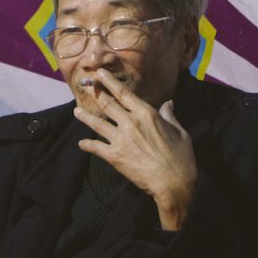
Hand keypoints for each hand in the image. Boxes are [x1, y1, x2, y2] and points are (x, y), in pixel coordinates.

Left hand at [74, 68, 197, 230]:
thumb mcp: (180, 132)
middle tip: (87, 85)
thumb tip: (167, 103)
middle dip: (96, 93)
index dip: (110, 82)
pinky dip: (88, 145)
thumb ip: (169, 116)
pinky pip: (96, 147)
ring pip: (97, 124)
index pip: (124, 93)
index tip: (100, 74)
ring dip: (86, 117)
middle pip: (108, 104)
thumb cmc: (181, 156)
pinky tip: (82, 143)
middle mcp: (130, 123)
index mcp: (147, 114)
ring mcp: (120, 140)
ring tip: (76, 111)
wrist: (173, 183)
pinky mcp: (114, 156)